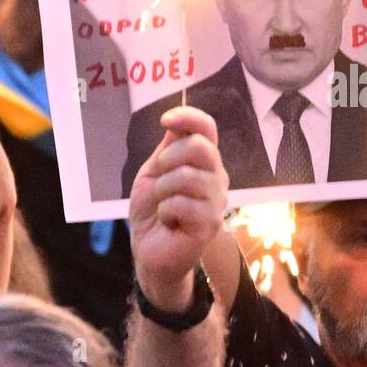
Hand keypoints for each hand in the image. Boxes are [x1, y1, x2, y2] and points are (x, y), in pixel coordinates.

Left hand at [128, 106, 228, 307]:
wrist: (150, 250)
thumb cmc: (153, 210)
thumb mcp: (153, 173)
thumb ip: (167, 148)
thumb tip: (177, 122)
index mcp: (204, 161)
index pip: (207, 128)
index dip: (189, 117)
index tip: (165, 119)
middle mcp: (216, 177)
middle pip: (200, 146)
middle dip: (168, 158)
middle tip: (159, 178)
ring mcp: (217, 200)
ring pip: (187, 176)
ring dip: (162, 190)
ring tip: (163, 204)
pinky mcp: (211, 223)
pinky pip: (182, 203)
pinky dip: (165, 211)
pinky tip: (168, 221)